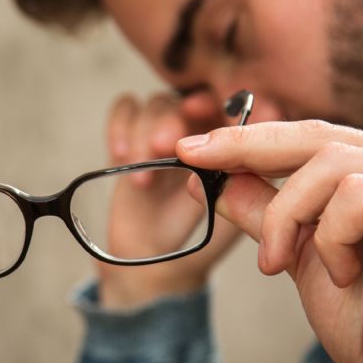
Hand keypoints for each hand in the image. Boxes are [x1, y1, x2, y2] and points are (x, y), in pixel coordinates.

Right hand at [97, 92, 241, 308]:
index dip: (233, 106)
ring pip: (158, 103)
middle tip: (166, 146)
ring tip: (143, 175)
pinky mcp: (134, 138)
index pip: (238, 107)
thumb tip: (236, 161)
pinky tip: (120, 155)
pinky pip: (125, 109)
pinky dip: (120, 124)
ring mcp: (166, 132)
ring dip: (146, 132)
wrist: (161, 264)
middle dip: (179, 118)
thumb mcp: (233, 218)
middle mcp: (203, 130)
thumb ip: (242, 191)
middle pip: (193, 98)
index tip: (223, 118)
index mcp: (234, 143)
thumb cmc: (205, 243)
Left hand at [177, 120, 362, 362]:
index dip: (248, 138)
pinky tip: (342, 273)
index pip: (309, 136)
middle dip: (246, 148)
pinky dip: (329, 238)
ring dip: (287, 216)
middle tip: (197, 162)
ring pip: (328, 165)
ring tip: (279, 261)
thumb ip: (263, 211)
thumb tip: (213, 178)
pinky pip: (356, 197)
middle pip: (316, 135)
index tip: (193, 148)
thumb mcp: (297, 254)